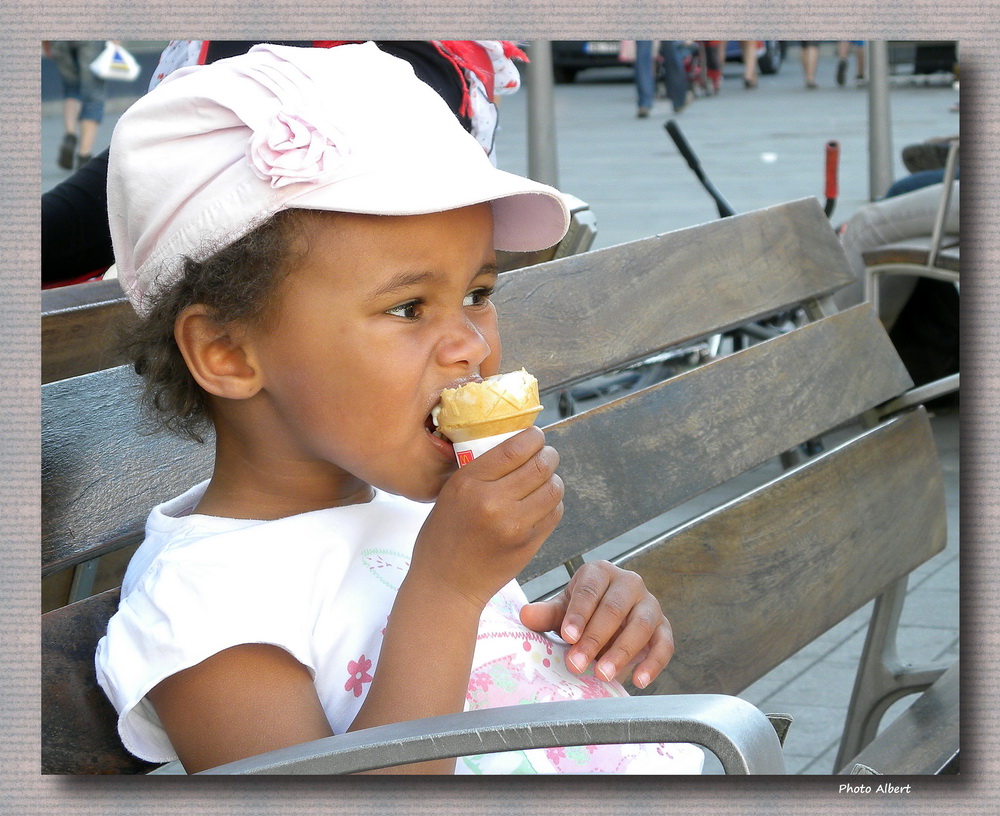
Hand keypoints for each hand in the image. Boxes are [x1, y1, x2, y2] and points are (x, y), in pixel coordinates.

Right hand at [410, 426, 563, 611]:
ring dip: (554, 479)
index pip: (515, 448)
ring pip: (553, 489)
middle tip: (546, 455)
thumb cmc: (444, 536)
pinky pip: (554, 513)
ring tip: (546, 479)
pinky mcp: (529, 544)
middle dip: (549, 455)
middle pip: (541, 465)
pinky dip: (553, 503)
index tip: (536, 437)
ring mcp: (514, 525)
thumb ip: (481, 471)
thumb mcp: (450, 493)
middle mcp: (494, 502)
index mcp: (470, 483)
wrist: (446, 584)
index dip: (534, 437)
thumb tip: (517, 446)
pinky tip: (542, 503)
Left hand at [519, 560, 673, 688]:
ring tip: (603, 675)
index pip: (590, 591)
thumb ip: (547, 614)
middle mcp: (628, 583)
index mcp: (600, 573)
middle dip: (594, 639)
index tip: (567, 636)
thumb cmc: (583, 612)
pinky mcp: (663, 627)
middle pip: (614, 609)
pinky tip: (639, 681)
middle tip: (577, 664)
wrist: (610, 618)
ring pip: (641, 625)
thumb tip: (525, 616)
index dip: (578, 614)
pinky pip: (664, 644)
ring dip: (622, 652)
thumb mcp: (563, 611)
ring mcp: (649, 604)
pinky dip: (654, 663)